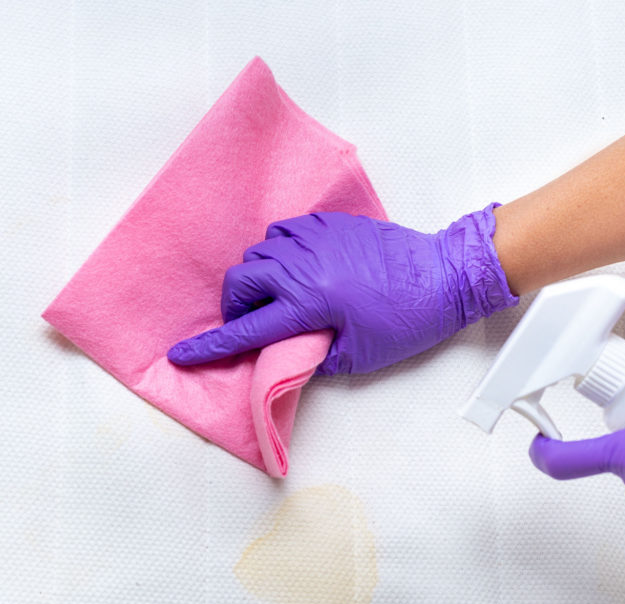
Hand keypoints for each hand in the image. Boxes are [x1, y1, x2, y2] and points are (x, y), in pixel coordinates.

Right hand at [167, 205, 517, 374]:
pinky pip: (284, 232)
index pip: (245, 330)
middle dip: (234, 306)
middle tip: (251, 323)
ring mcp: (315, 239)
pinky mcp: (330, 224)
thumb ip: (312, 356)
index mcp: (307, 303)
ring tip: (275, 296)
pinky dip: (278, 252)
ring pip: (259, 252)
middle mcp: (302, 266)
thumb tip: (285, 357)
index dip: (210, 346)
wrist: (442, 275)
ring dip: (257, 277)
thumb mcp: (358, 355)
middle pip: (240, 281)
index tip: (182, 354)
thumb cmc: (406, 319)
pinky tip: (295, 267)